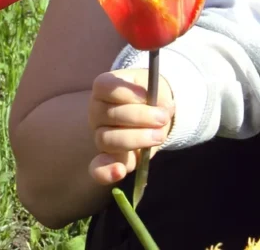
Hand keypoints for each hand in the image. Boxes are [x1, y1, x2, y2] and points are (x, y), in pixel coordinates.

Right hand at [87, 69, 174, 185]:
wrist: (154, 112)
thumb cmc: (151, 95)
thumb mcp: (155, 87)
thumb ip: (158, 96)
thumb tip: (164, 109)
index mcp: (104, 87)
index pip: (106, 87)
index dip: (127, 92)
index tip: (147, 95)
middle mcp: (96, 110)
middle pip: (110, 115)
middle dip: (140, 117)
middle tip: (163, 118)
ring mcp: (99, 134)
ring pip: (107, 139)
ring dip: (137, 139)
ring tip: (159, 136)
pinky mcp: (107, 157)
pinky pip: (97, 168)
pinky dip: (105, 172)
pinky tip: (119, 172)